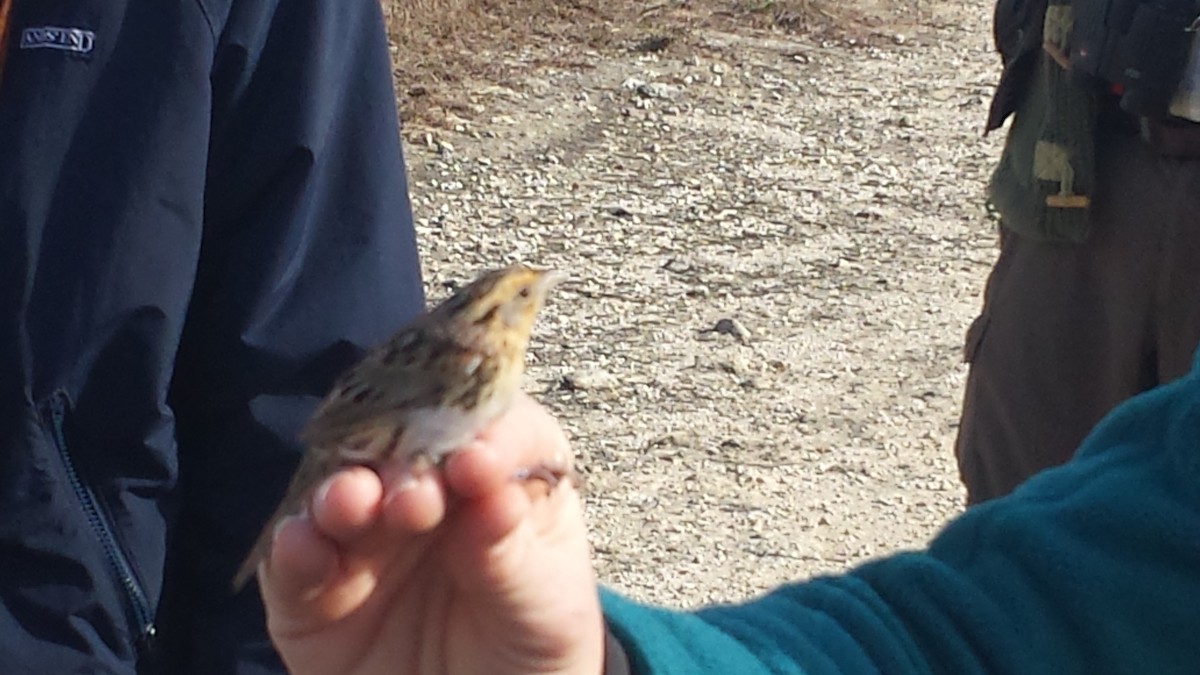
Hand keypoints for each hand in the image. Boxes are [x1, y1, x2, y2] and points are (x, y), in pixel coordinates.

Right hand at [258, 393, 604, 674]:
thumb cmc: (530, 647)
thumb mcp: (545, 608)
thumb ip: (512, 553)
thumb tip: (492, 495)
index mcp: (500, 478)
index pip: (496, 427)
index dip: (485, 435)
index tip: (479, 464)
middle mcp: (427, 489)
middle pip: (408, 445)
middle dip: (407, 460)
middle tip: (415, 499)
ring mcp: (365, 533)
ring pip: (343, 488)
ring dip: (344, 489)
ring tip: (353, 503)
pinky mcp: (313, 587)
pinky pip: (295, 558)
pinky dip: (296, 546)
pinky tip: (305, 546)